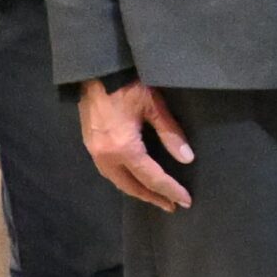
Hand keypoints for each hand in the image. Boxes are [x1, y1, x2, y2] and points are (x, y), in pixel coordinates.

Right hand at [78, 78, 195, 211]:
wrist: (96, 71)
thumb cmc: (128, 85)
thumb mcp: (154, 106)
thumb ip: (171, 133)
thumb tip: (187, 159)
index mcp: (124, 149)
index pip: (151, 178)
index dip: (170, 190)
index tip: (186, 201)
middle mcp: (106, 157)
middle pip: (131, 186)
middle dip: (152, 197)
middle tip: (171, 205)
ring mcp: (94, 152)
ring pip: (117, 181)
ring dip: (137, 190)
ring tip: (155, 195)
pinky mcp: (89, 145)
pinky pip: (109, 171)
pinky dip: (124, 179)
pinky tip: (133, 178)